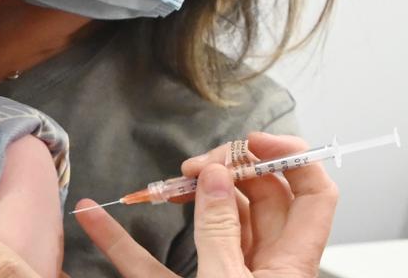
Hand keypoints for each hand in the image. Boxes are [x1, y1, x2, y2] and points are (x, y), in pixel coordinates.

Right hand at [74, 133, 338, 277]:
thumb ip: (222, 231)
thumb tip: (219, 177)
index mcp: (291, 264)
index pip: (313, 192)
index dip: (292, 158)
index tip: (250, 142)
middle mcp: (265, 270)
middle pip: (262, 201)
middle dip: (230, 172)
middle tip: (198, 166)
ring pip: (215, 225)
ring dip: (186, 198)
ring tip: (162, 182)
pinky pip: (156, 265)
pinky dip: (124, 242)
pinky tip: (95, 218)